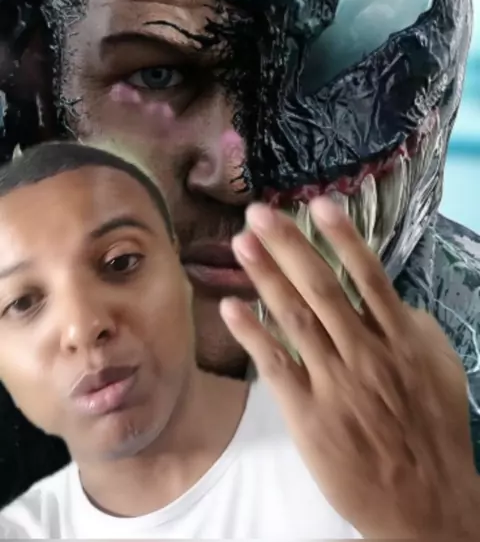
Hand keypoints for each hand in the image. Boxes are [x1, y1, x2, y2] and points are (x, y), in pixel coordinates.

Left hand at [220, 197, 478, 538]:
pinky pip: (275, 366)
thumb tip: (385, 295)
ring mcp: (334, 382)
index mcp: (400, 337)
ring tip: (242, 243)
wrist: (425, 500)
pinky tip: (230, 306)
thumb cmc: (433, 429)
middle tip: (259, 213)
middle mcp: (364, 352)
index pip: (367, 275)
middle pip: (320, 287)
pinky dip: (252, 334)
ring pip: (294, 318)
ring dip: (265, 277)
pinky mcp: (308, 414)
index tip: (317, 203)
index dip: (342, 236)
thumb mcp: (439, 368)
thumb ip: (412, 326)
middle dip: (289, 245)